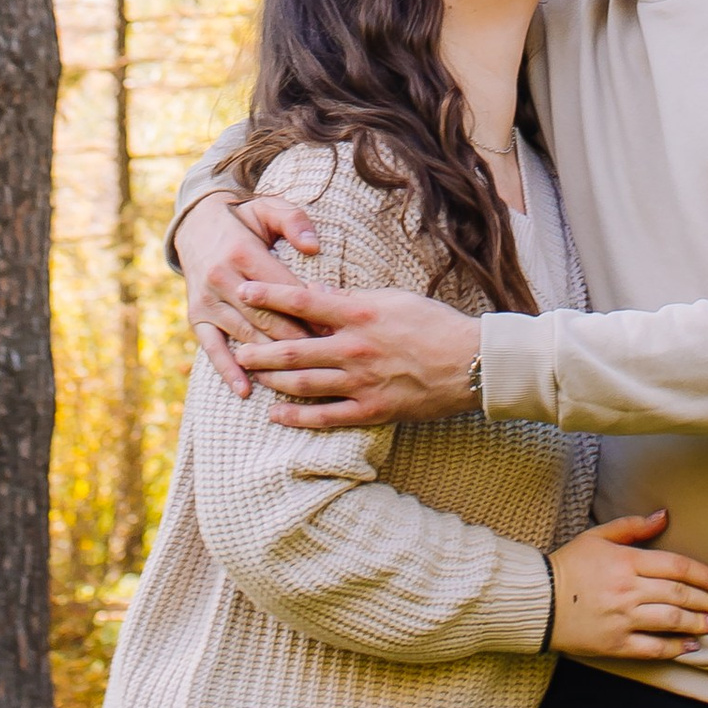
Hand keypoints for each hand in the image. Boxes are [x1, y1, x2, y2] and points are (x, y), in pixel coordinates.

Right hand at [178, 191, 321, 395]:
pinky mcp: (196, 316)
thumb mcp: (269, 208)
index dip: (310, 310)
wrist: (195, 225)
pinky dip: (228, 370)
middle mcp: (221, 278)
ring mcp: (207, 301)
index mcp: (242, 252)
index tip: (335, 328)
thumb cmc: (244, 219)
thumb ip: (294, 221)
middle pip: (266, 318)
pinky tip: (245, 390)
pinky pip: (212, 347)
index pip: (283, 289)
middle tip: (326, 357)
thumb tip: (314, 247)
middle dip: (298, 339)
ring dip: (272, 358)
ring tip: (300, 376)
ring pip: (245, 335)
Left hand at [230, 280, 482, 426]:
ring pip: (303, 383)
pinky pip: (325, 417)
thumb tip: (318, 294)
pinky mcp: (370, 411)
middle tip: (236, 344)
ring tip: (250, 374)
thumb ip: (353, 300)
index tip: (245, 290)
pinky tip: (276, 414)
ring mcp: (360, 383)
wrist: (471, 364)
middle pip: (294, 348)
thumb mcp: (393, 299)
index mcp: (360, 314)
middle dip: (260, 347)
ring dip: (272, 380)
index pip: (304, 301)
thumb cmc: (434, 324)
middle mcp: (354, 348)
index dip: (270, 295)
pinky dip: (297, 417)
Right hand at [550, 513, 707, 661]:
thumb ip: (633, 526)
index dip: (706, 575)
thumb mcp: (598, 536)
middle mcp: (628, 590)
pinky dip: (674, 648)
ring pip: (671, 621)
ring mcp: (622, 619)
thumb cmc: (569, 563)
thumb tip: (664, 516)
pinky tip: (692, 646)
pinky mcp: (615, 644)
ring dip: (700, 623)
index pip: (677, 567)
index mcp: (627, 561)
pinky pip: (651, 648)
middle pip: (680, 595)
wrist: (538, 599)